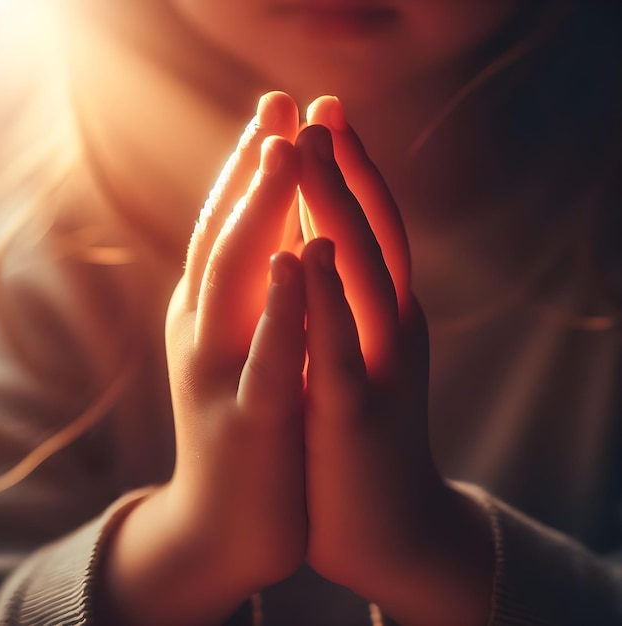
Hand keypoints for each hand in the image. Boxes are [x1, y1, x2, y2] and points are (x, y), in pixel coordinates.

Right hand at [103, 92, 306, 625]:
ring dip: (258, 213)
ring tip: (284, 151)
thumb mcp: (242, 347)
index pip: (229, 223)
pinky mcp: (249, 422)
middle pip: (225, 234)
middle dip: (254, 169)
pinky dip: (279, 306)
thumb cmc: (249, 421)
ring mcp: (218, 374)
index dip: (250, 163)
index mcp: (210, 312)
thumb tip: (276, 231)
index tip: (280, 106)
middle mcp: (203, 331)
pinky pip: (266, 356)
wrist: (229, 522)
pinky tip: (290, 257)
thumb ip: (251, 294)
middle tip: (278, 103)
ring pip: (233, 282)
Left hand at [297, 97, 492, 624]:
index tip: (321, 112)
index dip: (349, 167)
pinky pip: (335, 349)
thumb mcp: (358, 356)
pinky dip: (323, 299)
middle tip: (320, 104)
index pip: (368, 227)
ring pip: (362, 276)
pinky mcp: (353, 417)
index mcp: (383, 314)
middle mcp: (392, 329)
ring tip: (313, 146)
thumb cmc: (357, 432)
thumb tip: (317, 247)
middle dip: (343, 166)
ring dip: (336, 208)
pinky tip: (306, 253)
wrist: (386, 526)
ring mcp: (378, 370)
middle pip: (370, 233)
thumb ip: (346, 306)